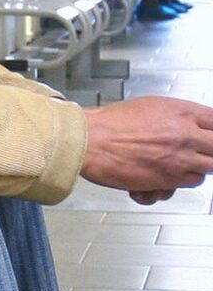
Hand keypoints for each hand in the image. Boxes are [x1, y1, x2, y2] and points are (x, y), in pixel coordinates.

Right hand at [80, 95, 212, 194]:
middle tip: (199, 151)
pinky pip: (191, 183)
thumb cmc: (111, 123)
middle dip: (210, 150)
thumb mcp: (150, 106)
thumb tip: (188, 122)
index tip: (209, 134)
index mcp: (183, 113)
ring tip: (178, 163)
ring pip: (210, 168)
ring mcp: (182, 159)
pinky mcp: (170, 179)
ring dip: (197, 167)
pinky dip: (179, 182)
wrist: (89, 141)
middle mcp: (187, 136)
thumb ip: (176, 116)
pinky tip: (163, 176)